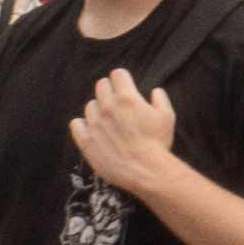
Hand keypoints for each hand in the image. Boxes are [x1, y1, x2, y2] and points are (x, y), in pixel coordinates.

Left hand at [73, 68, 178, 193]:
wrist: (145, 170)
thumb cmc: (157, 142)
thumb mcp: (167, 116)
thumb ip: (160, 99)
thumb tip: (154, 92)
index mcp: (127, 98)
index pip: (118, 74)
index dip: (123, 78)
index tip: (126, 85)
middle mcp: (107, 107)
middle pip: (101, 86)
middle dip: (110, 89)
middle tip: (118, 102)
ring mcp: (94, 123)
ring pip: (90, 105)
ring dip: (98, 108)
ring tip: (108, 120)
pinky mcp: (86, 140)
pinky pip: (76, 124)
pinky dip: (83, 123)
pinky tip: (92, 129)